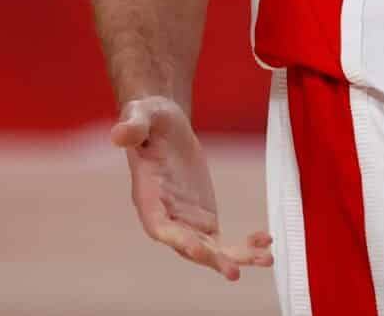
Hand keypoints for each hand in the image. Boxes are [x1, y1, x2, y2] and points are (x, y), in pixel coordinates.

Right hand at [111, 95, 272, 280]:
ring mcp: (186, 222)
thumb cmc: (149, 118)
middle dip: (211, 259)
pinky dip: (243, 246)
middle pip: (187, 246)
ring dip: (236, 258)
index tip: (198, 249)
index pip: (159, 225)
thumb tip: (119, 134)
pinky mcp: (203, 219)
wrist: (165, 125)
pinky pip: (223, 242)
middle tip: (234, 269)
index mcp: (147, 196)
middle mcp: (166, 216)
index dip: (177, 239)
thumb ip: (133, 127)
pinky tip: (265, 242)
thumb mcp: (142, 114)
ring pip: (210, 250)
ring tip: (265, 258)